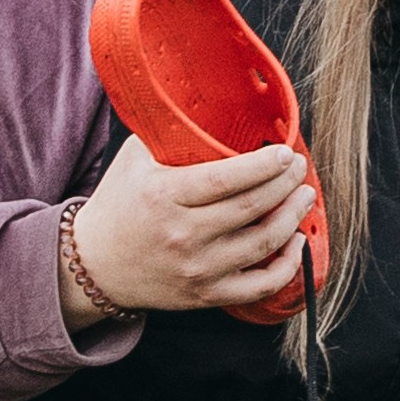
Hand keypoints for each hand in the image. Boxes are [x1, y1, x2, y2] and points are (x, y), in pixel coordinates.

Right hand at [61, 133, 316, 327]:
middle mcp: (183, 235)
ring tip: (304, 196)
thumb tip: (211, 104)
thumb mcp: (134, 159)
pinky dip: (287, 266)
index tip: (286, 153)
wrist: (95, 265)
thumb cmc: (119, 204)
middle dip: (287, 184)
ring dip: (293, 217)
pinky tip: (296, 242)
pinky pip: (260, 286)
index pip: (227, 179)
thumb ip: (170, 134)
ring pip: (264, 244)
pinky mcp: (206, 295)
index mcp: (165, 196)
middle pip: (253, 207)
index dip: (265, 165)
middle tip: (300, 168)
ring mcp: (198, 269)